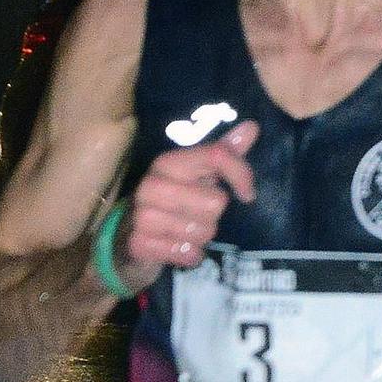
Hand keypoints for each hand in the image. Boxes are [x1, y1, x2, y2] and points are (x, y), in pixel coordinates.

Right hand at [117, 121, 259, 294]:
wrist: (130, 237)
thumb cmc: (174, 202)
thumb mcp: (198, 175)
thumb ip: (224, 154)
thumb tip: (251, 127)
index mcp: (168, 162)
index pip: (217, 155)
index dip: (241, 174)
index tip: (247, 194)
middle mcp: (152, 184)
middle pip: (215, 203)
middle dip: (213, 216)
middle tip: (198, 216)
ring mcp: (141, 214)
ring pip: (202, 231)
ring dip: (201, 237)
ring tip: (186, 232)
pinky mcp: (139, 243)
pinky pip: (186, 252)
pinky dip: (189, 255)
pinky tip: (179, 248)